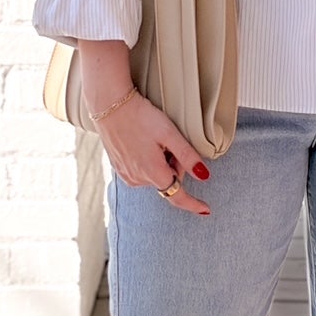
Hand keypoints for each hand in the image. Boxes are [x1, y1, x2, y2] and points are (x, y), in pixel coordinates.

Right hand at [97, 92, 211, 215]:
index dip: (193, 204)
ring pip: (155, 175)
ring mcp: (126, 174)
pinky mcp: (119, 168)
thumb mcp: (170, 133)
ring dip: (161, 163)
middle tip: (170, 142)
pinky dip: (148, 161)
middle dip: (175, 165)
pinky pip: (141, 171)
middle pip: (168, 180)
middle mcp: (138, 179)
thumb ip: (188, 157)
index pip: (177, 196)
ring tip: (153, 139)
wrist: (109, 106)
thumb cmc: (141, 117)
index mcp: (153, 172)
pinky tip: (143, 142)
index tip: (206, 210)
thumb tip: (204, 176)